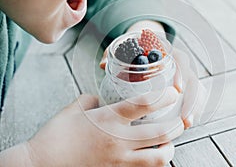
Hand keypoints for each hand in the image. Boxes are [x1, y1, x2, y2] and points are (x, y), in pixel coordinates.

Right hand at [21, 89, 182, 166]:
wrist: (39, 166)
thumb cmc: (54, 137)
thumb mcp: (73, 110)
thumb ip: (90, 101)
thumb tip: (99, 99)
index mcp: (108, 119)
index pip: (143, 104)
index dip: (162, 97)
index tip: (172, 92)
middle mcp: (118, 140)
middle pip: (160, 133)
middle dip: (176, 125)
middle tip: (180, 120)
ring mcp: (119, 161)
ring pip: (157, 159)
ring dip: (169, 150)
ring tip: (169, 144)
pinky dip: (153, 165)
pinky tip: (152, 159)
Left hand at [100, 46, 206, 129]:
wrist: (147, 43)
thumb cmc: (136, 46)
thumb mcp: (125, 45)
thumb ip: (113, 52)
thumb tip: (103, 65)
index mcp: (168, 50)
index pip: (180, 60)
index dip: (181, 75)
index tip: (178, 90)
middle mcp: (180, 62)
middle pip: (192, 79)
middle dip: (191, 100)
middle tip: (185, 119)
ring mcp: (184, 73)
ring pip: (196, 89)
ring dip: (194, 107)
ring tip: (187, 124)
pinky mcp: (185, 83)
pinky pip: (194, 95)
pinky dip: (193, 107)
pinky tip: (188, 121)